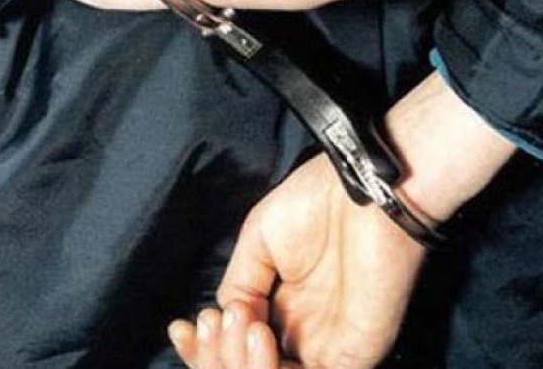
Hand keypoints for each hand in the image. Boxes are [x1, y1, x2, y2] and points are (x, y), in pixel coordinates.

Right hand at [166, 71, 514, 368]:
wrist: (360, 190)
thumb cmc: (315, 203)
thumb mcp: (258, 242)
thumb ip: (239, 285)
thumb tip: (227, 319)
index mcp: (283, 308)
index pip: (241, 348)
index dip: (206, 351)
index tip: (182, 329)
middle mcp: (304, 333)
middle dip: (215, 358)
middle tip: (212, 322)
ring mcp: (329, 346)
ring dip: (237, 363)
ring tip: (237, 320)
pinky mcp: (354, 353)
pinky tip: (257, 332)